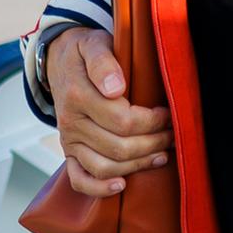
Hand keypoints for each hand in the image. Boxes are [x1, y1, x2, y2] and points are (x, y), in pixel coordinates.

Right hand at [45, 26, 173, 196]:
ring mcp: (69, 140)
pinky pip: (79, 180)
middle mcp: (71, 122)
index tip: (168, 114)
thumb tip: (116, 88)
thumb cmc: (84, 53)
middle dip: (153, 143)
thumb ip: (103, 62)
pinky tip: (122, 185)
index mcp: (78, 95)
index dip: (153, 122)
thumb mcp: (93, 44)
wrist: (59, 60)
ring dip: (138, 164)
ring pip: (106, 166)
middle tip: (172, 133)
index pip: (124, 121)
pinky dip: (99, 188)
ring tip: (161, 154)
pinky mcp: (69, 152)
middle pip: (119, 147)